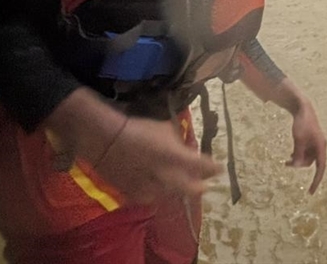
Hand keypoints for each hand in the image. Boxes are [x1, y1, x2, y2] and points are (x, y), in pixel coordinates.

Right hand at [85, 116, 221, 205]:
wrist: (105, 140)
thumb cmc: (138, 128)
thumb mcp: (165, 128)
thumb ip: (178, 142)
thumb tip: (186, 148)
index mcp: (175, 157)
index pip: (202, 165)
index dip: (214, 168)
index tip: (221, 169)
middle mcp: (166, 176)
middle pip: (191, 189)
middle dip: (200, 186)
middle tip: (206, 184)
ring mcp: (150, 188)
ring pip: (172, 195)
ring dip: (178, 190)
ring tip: (181, 184)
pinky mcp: (134, 195)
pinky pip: (152, 197)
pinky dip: (157, 192)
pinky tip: (157, 186)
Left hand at [288, 99, 326, 194]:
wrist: (303, 109)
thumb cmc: (302, 123)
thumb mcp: (298, 140)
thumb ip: (298, 154)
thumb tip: (297, 166)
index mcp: (321, 147)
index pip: (320, 169)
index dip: (316, 181)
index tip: (310, 192)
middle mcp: (320, 147)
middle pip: (310, 163)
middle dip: (299, 165)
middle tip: (286, 164)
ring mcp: (315, 144)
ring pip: (306, 158)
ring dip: (297, 160)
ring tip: (287, 160)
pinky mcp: (310, 141)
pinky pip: (305, 153)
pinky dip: (298, 155)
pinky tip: (290, 155)